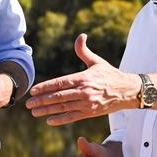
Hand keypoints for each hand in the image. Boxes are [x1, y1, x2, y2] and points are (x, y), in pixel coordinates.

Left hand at [25, 33, 140, 124]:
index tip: (33, 90)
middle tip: (28, 103)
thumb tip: (81, 36)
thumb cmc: (110, 75)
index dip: (45, 87)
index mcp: (83, 78)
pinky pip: (72, 117)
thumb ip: (84, 50)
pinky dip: (60, 120)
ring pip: (63, 108)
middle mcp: (84, 92)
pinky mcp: (90, 113)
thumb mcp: (97, 61)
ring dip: (47, 110)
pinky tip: (49, 120)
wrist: (128, 91)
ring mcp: (87, 104)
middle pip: (58, 97)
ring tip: (34, 112)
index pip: (60, 83)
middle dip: (41, 100)